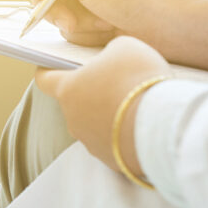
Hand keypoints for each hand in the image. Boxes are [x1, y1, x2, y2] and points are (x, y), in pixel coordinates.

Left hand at [35, 36, 171, 175]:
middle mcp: (73, 119)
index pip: (45, 80)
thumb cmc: (138, 79)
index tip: (53, 66)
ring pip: (95, 123)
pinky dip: (124, 133)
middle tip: (117, 81)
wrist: (162, 124)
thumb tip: (111, 62)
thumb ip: (110, 52)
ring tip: (137, 104)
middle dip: (92, 91)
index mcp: (68, 90)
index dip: (48, 71)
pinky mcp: (111, 159)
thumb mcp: (125, 48)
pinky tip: (144, 124)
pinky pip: (114, 141)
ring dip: (109, 114)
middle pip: (76, 101)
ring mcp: (90, 142)